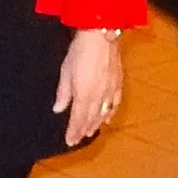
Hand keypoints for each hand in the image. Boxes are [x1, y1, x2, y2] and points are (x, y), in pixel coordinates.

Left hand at [54, 28, 124, 147]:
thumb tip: (58, 109)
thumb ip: (63, 93)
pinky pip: (115, 104)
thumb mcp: (65, 72)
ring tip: (91, 132)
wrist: (101, 36)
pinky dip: (111, 113)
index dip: (74, 131)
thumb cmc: (80, 51)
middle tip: (79, 139)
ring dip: (96, 124)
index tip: (70, 141)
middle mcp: (98, 97)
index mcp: (84, 95)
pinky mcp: (118, 83)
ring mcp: (110, 91)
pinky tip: (108, 117)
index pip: (78, 119)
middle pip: (91, 119)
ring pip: (103, 114)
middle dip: (84, 130)